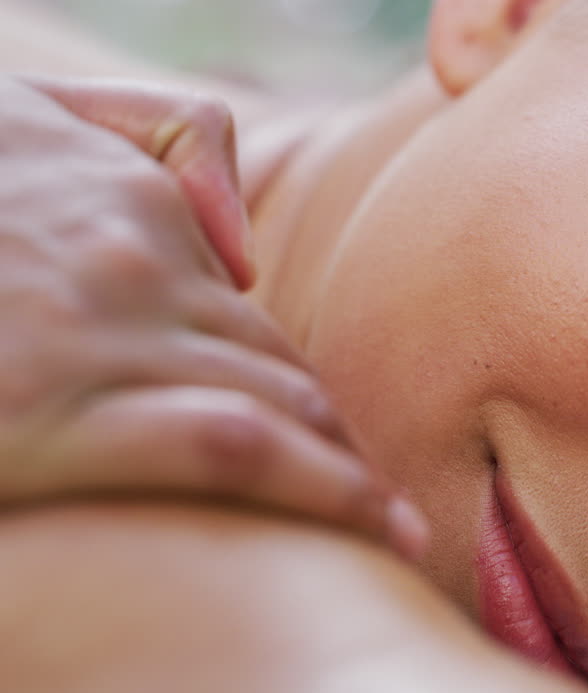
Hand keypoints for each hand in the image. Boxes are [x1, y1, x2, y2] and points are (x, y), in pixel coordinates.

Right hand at [0, 75, 426, 559]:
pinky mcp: (54, 409)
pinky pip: (237, 447)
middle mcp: (141, 263)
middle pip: (283, 368)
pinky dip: (324, 489)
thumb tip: (239, 242)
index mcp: (133, 205)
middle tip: (389, 506)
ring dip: (348, 471)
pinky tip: (374, 526)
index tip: (340, 448)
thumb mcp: (28, 113)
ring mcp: (104, 330)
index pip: (256, 323)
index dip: (305, 394)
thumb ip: (152, 140)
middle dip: (338, 442)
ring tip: (394, 527)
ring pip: (282, 404)